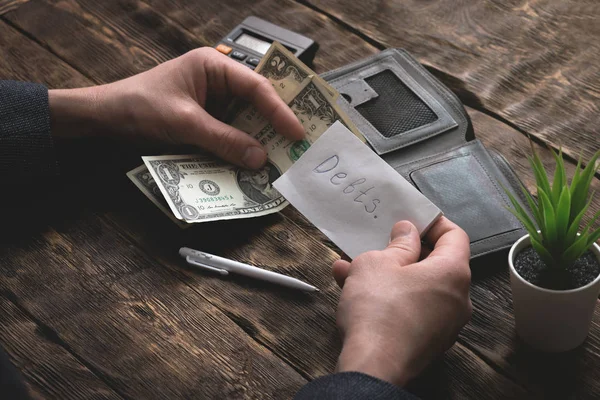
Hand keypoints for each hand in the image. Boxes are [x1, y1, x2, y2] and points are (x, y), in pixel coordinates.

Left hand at [48, 47, 303, 168]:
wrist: (104, 118)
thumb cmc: (139, 107)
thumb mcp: (184, 123)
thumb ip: (223, 139)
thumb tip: (259, 158)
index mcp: (214, 67)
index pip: (256, 87)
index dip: (279, 111)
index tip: (296, 133)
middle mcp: (217, 81)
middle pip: (256, 102)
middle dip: (274, 124)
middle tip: (297, 146)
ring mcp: (212, 102)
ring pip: (245, 120)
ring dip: (259, 139)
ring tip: (281, 158)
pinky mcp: (205, 121)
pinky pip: (230, 132)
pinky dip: (241, 147)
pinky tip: (253, 162)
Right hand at [333, 217, 471, 386]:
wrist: (372, 365)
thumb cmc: (378, 313)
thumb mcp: (378, 263)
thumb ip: (398, 243)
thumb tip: (408, 232)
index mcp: (453, 273)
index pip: (455, 235)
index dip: (433, 222)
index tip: (413, 218)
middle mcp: (457, 299)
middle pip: (435, 263)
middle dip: (402, 251)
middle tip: (380, 242)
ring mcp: (444, 323)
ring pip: (417, 287)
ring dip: (388, 274)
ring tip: (352, 267)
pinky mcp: (428, 341)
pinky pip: (411, 308)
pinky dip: (390, 297)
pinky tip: (356, 291)